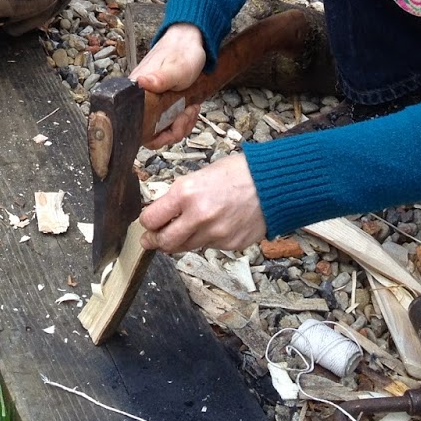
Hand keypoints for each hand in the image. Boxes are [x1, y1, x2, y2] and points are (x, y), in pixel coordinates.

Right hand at [131, 22, 206, 147]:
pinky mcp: (163, 102)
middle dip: (174, 130)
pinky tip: (191, 108)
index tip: (174, 126)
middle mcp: (141, 99)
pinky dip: (184, 119)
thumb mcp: (175, 69)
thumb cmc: (181, 52)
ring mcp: (153, 102)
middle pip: (152, 133)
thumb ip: (159, 78)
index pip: (138, 129)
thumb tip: (140, 83)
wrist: (191, 41)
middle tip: (186, 115)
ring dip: (181, 124)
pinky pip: (171, 121)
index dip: (157, 135)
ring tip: (191, 108)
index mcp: (137, 92)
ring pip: (163, 128)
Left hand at [140, 154, 265, 253]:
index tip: (147, 222)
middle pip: (164, 242)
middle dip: (155, 242)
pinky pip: (209, 246)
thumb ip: (180, 196)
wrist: (273, 183)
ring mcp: (215, 234)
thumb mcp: (200, 175)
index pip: (151, 219)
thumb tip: (164, 212)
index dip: (147, 222)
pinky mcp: (230, 245)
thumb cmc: (238, 172)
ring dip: (180, 241)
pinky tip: (215, 225)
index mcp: (186, 193)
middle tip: (151, 240)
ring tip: (182, 232)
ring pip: (186, 247)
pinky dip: (206, 239)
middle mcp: (198, 217)